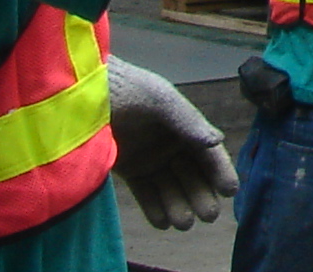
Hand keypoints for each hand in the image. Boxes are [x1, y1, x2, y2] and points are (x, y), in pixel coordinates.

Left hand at [104, 56, 236, 228]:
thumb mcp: (159, 100)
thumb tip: (216, 141)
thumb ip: (188, 121)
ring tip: (184, 223)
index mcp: (183, 122)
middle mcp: (169, 142)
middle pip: (190, 173)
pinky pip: (144, 191)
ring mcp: (148, 157)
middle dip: (200, 194)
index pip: (207, 151)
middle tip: (208, 215)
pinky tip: (162, 222)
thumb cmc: (126, 88)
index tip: (230, 190)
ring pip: (168, 186)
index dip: (220, 170)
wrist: (82, 92)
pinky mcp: (126, 168)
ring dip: (178, 204)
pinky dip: (153, 207)